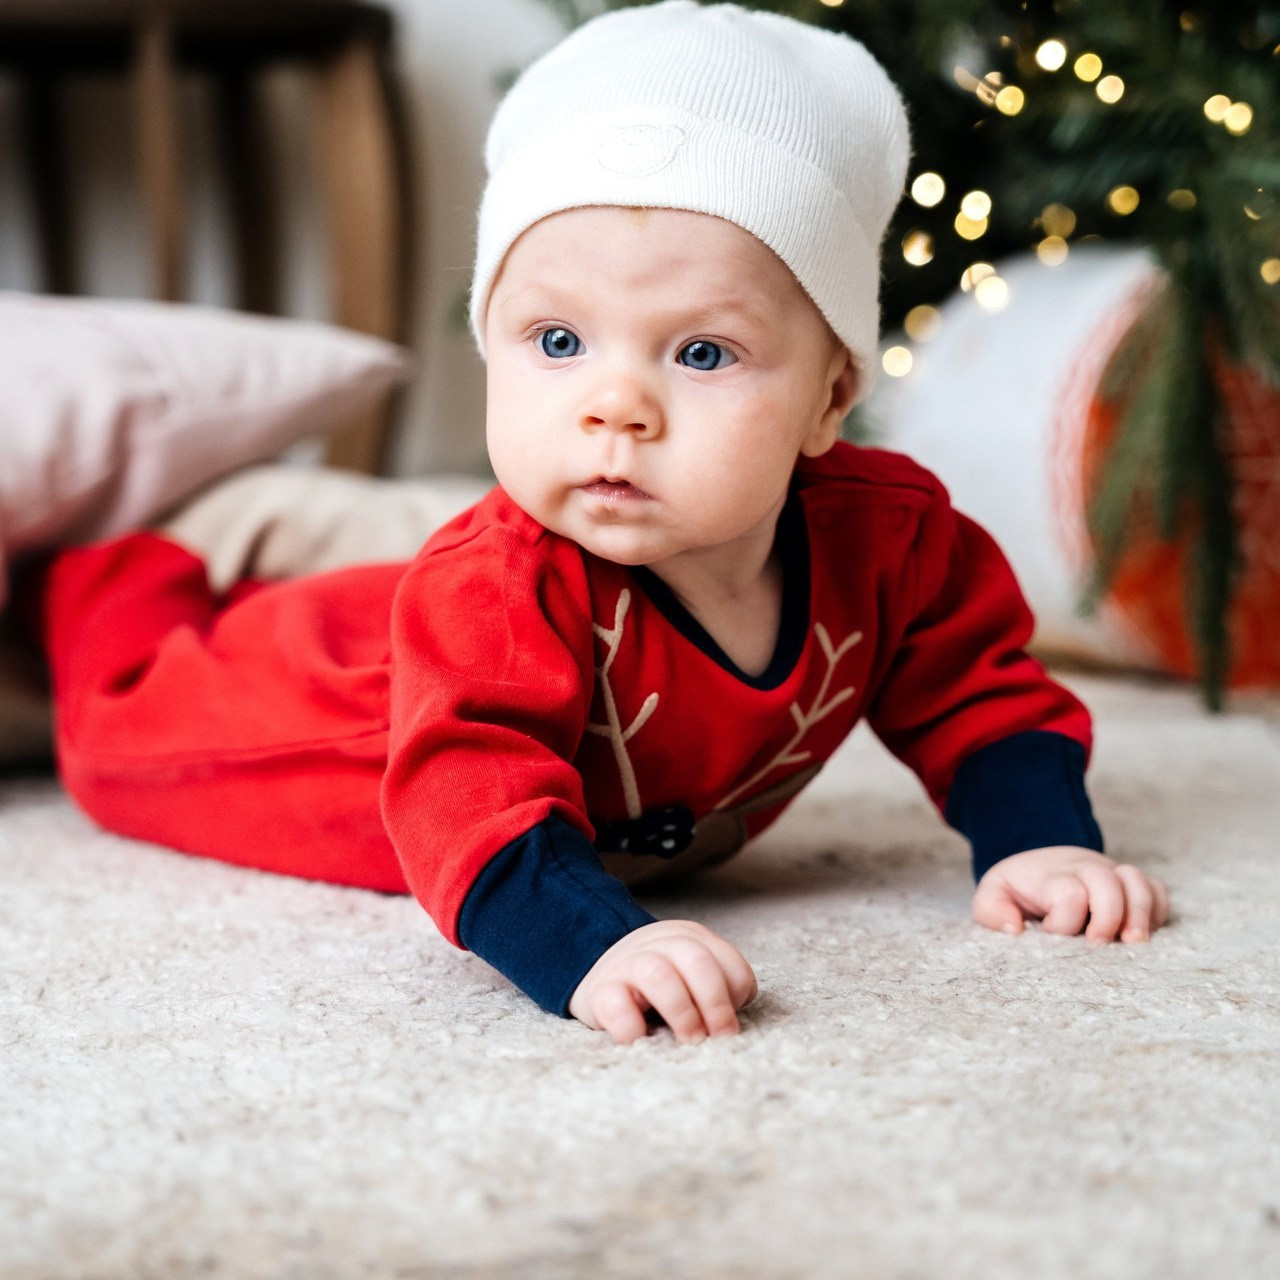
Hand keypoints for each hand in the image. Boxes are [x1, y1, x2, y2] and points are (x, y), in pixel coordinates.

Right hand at [568, 920, 757, 1044]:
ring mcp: (627, 964)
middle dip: (715, 1002)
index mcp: (688, 938)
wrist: (598, 977)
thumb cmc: (656, 988)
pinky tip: (642, 1040)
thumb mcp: (688, 977)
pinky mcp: (599, 992)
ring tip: (690, 1040)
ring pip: (658, 975)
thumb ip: (714, 989)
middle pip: (696, 960)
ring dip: (681, 1011)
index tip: (731, 1024)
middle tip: (719, 1036)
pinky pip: (616, 1005)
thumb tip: (729, 1026)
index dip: (736, 992)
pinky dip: (632, 1027)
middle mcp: (659, 944)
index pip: (726, 959)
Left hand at [973, 846, 1169, 942]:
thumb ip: (991, 910)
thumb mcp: (993, 894)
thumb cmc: (1019, 888)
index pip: (1068, 893)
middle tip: (1098, 943)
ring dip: (1140, 913)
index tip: (1052, 933)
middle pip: (1107, 881)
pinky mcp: (1131, 885)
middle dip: (1108, 915)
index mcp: (1051, 876)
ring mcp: (1112, 874)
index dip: (1064, 920)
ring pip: (1138, 881)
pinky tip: (1146, 933)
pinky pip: (1157, 890)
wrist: (1040, 865)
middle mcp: (1085, 870)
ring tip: (1133, 943)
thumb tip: (1015, 929)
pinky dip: (1158, 910)